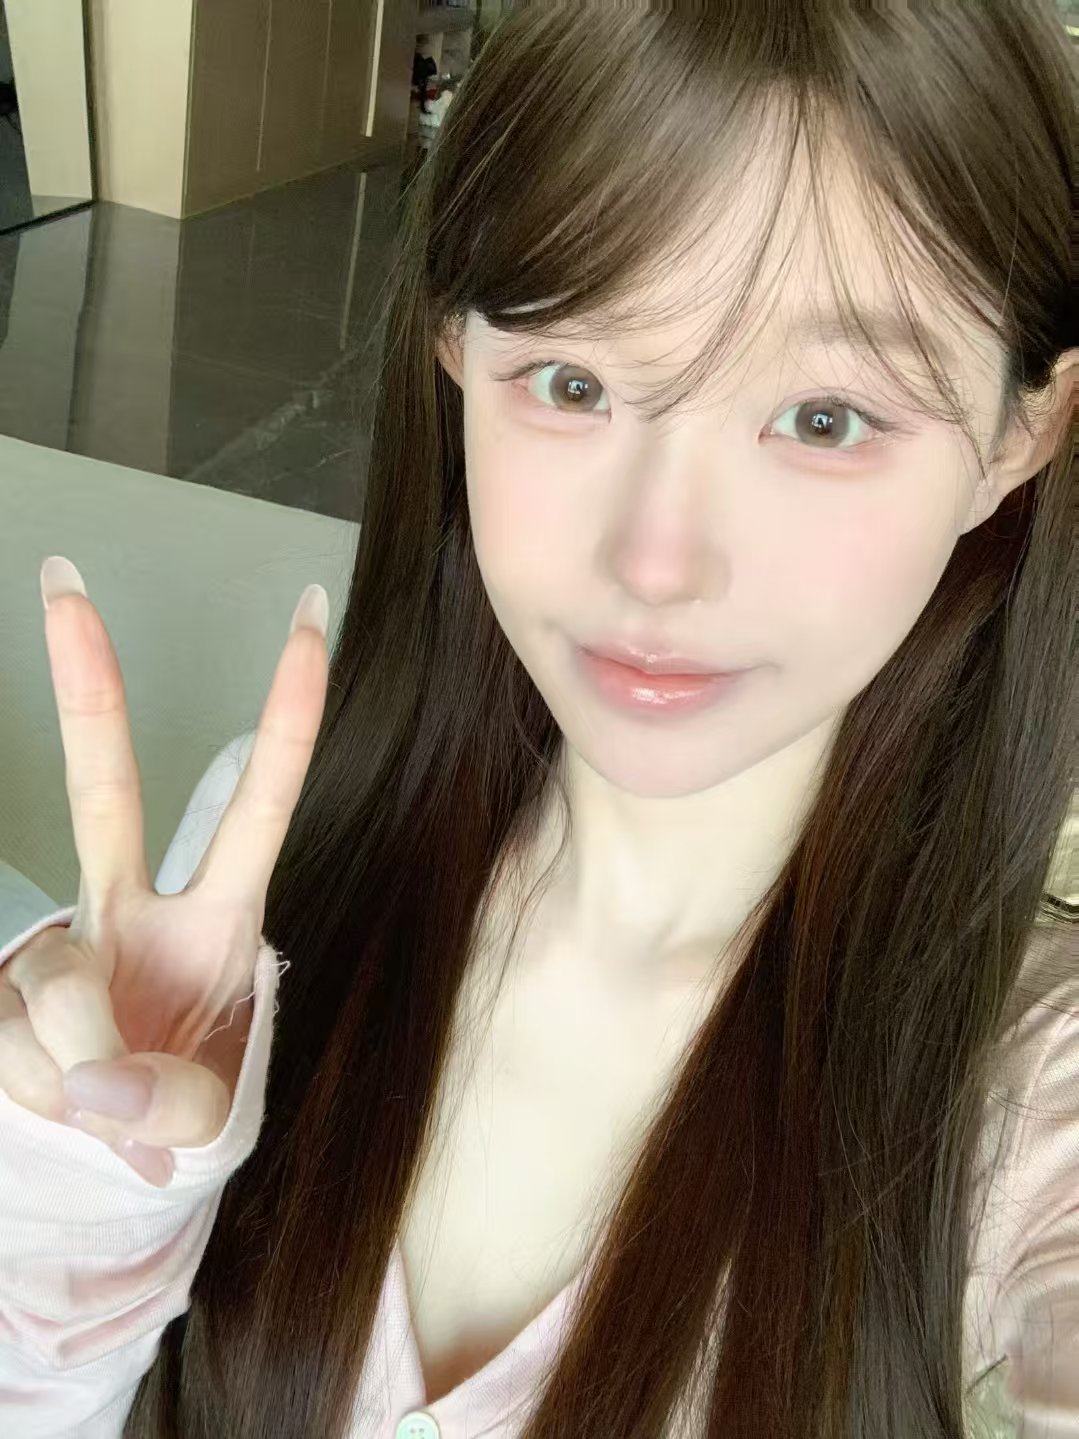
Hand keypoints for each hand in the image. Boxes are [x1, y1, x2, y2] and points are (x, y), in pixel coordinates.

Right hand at [0, 558, 328, 1185]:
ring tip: (100, 1109)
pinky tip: (56, 1105)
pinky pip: (10, 1045)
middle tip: (65, 579)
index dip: (289, 713)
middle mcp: (132, 911)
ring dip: (78, 1065)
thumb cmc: (182, 1110)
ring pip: (56, 982)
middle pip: (106, 787)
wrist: (108, 1170)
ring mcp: (62, 949)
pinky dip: (37, 1094)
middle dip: (88, 689)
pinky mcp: (1, 1000)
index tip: (310, 614)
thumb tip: (90, 1082)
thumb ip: (171, 1102)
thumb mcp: (211, 1117)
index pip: (258, 799)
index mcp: (220, 917)